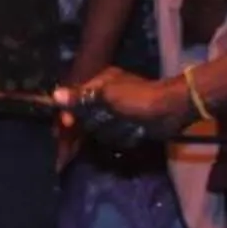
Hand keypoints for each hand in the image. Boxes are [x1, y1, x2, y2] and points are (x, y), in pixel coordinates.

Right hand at [63, 67, 188, 135]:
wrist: (171, 109)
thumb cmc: (138, 98)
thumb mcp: (108, 95)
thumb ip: (81, 97)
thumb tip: (55, 94)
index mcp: (100, 82)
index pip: (76, 97)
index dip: (68, 112)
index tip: (66, 126)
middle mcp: (106, 94)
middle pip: (84, 113)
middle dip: (82, 128)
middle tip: (73, 145)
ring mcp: (117, 109)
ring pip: (97, 125)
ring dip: (101, 132)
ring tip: (104, 137)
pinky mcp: (127, 123)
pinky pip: (111, 132)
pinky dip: (113, 136)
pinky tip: (114, 140)